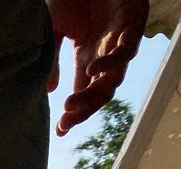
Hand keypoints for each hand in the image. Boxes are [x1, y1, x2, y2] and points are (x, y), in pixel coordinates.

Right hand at [47, 0, 147, 135]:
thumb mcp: (52, 30)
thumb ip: (51, 59)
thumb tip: (48, 91)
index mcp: (87, 58)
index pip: (83, 92)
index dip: (74, 113)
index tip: (60, 131)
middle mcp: (104, 55)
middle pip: (99, 92)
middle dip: (83, 109)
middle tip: (65, 121)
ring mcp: (119, 42)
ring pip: (113, 78)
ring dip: (94, 94)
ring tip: (71, 104)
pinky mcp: (132, 25)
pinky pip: (126, 50)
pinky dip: (111, 62)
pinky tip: (94, 69)